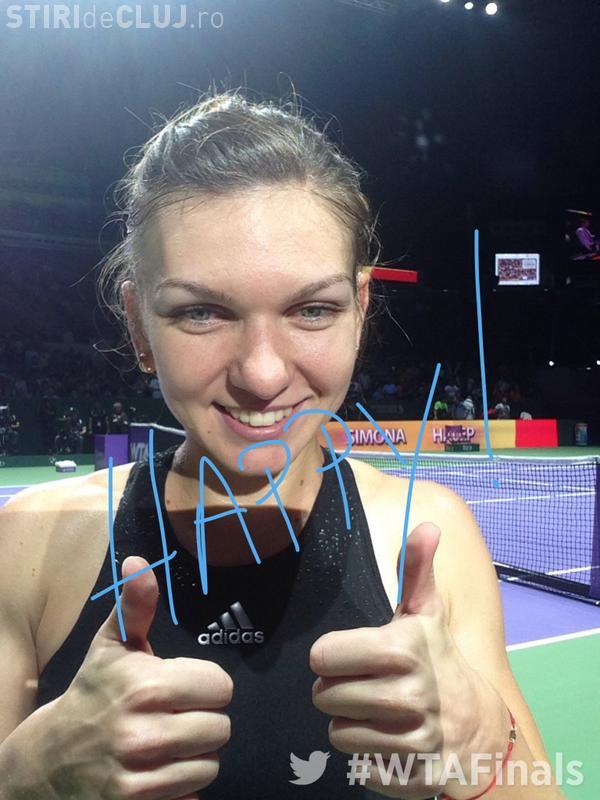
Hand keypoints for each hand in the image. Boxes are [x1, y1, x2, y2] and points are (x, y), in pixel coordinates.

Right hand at [26, 556, 232, 799]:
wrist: (48, 760)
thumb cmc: (92, 693)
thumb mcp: (112, 645)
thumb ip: (135, 604)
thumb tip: (139, 561)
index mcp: (145, 685)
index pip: (221, 687)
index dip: (205, 685)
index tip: (182, 686)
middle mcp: (143, 733)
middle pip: (221, 728)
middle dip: (203, 720)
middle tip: (175, 715)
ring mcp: (139, 777)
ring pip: (210, 765)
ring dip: (195, 755)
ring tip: (168, 742)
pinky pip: (192, 794)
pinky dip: (182, 784)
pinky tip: (159, 770)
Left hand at [310, 522, 506, 798]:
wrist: (479, 725)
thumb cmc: (437, 660)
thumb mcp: (425, 613)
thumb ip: (416, 570)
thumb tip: (427, 525)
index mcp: (402, 647)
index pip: (323, 655)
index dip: (332, 657)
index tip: (351, 657)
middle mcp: (410, 694)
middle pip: (324, 696)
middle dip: (336, 691)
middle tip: (363, 685)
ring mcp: (415, 740)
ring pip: (337, 734)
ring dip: (349, 724)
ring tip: (375, 712)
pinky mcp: (413, 777)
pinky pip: (358, 769)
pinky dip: (366, 758)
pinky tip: (389, 741)